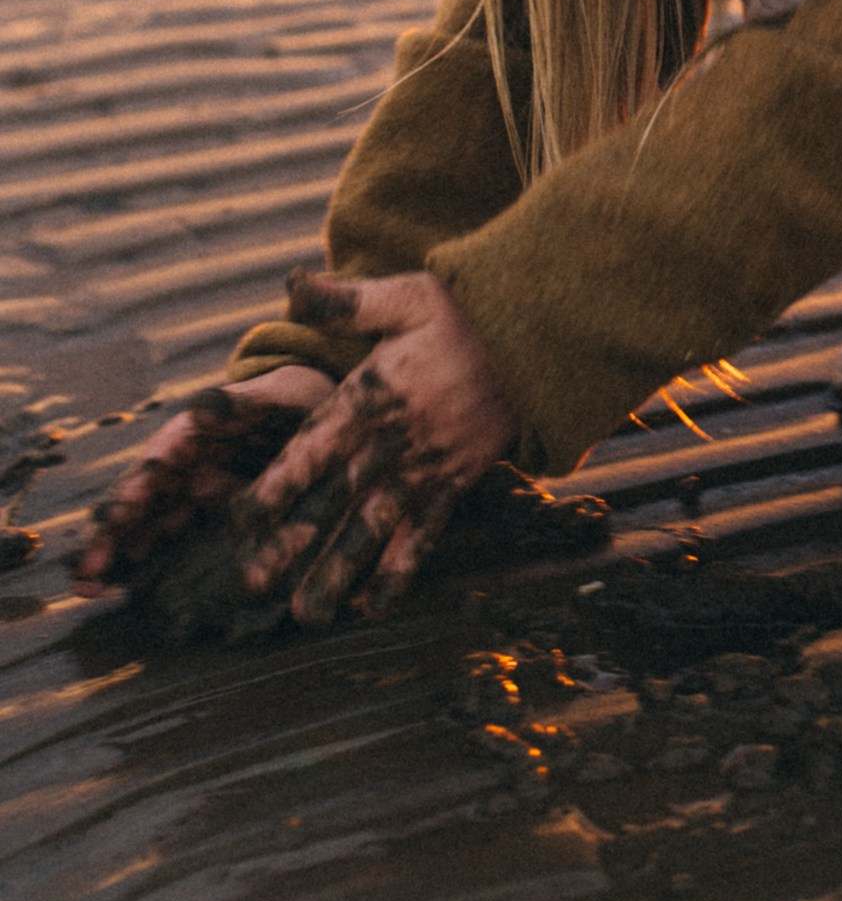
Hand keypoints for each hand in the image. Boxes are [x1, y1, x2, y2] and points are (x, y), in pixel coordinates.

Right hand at [74, 362, 334, 590]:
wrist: (311, 414)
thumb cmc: (289, 401)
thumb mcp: (271, 399)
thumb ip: (238, 407)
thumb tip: (202, 411)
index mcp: (191, 437)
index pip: (152, 467)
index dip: (130, 495)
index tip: (112, 520)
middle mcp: (183, 469)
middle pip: (138, 504)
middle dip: (108, 538)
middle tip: (82, 577)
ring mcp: (194, 496)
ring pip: (147, 528)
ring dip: (119, 558)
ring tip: (90, 590)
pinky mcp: (211, 518)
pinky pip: (176, 543)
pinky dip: (150, 566)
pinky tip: (129, 591)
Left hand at [236, 271, 519, 626]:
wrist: (543, 340)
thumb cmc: (469, 313)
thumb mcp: (406, 294)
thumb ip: (346, 300)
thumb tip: (292, 286)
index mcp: (372, 395)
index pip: (312, 448)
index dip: (276, 486)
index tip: (239, 521)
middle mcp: (394, 440)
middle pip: (334, 500)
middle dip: (291, 545)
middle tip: (250, 586)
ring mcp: (428, 467)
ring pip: (374, 528)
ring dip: (338, 572)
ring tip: (306, 614)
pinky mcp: (457, 481)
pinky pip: (426, 533)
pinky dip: (402, 571)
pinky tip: (376, 605)